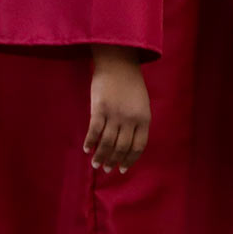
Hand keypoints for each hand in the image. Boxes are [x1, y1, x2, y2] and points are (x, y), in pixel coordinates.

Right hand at [84, 45, 149, 173]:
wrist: (119, 64)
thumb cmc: (130, 85)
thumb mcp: (141, 104)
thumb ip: (137, 123)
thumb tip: (127, 144)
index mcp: (144, 119)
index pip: (138, 146)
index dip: (130, 160)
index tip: (123, 169)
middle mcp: (130, 119)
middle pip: (122, 147)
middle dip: (114, 161)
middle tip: (107, 169)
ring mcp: (115, 115)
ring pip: (107, 143)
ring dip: (101, 156)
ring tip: (96, 164)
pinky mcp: (99, 110)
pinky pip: (94, 132)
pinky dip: (90, 143)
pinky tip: (87, 149)